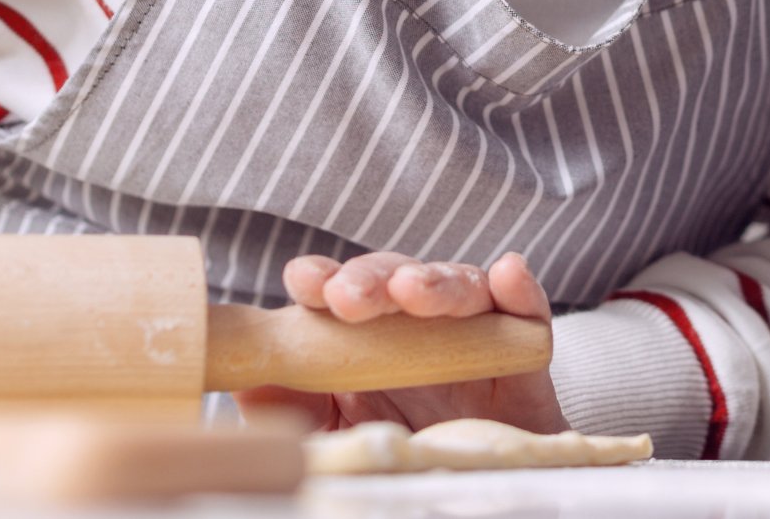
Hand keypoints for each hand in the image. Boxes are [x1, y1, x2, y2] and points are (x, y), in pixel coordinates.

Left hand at [242, 250, 568, 434]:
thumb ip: (288, 408)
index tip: (305, 283)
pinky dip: (520, 288)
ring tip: (414, 291)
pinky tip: (507, 275)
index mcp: (366, 335)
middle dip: (372, 276)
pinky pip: (527, 310)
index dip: (323, 279)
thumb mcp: (331, 436)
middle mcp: (419, 323)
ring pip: (458, 284)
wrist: (475, 493)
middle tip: (351, 295)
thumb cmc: (398, 454)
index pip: (341, 290)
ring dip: (437, 280)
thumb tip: (242, 380)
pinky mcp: (522, 349)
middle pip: (397, 276)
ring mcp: (473, 330)